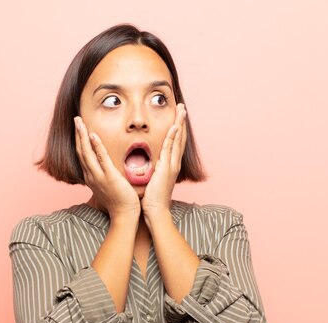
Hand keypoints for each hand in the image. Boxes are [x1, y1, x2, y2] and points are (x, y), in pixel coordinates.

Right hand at [74, 117, 140, 219]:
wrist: (125, 214)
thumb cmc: (119, 201)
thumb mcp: (108, 186)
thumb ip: (105, 175)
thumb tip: (107, 166)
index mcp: (91, 176)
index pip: (82, 155)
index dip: (79, 140)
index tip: (79, 128)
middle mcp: (91, 175)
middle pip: (80, 151)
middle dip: (78, 134)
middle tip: (76, 119)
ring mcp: (99, 176)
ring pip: (86, 153)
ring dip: (82, 136)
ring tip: (79, 122)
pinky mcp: (109, 177)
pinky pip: (101, 159)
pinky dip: (96, 147)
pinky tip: (93, 135)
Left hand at [141, 103, 186, 223]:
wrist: (155, 211)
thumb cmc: (151, 199)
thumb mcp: (151, 180)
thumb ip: (150, 170)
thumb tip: (145, 164)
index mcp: (169, 165)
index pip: (174, 143)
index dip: (176, 129)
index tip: (176, 116)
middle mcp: (173, 163)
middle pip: (179, 138)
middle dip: (181, 121)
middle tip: (182, 107)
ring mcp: (172, 165)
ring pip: (177, 140)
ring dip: (180, 123)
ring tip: (181, 110)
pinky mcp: (167, 168)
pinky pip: (170, 149)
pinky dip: (173, 136)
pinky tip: (175, 126)